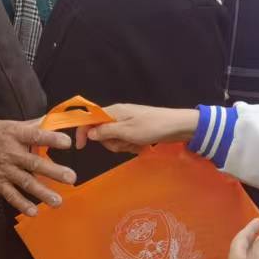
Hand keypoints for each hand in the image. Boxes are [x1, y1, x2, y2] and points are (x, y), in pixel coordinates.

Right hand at [0, 119, 75, 214]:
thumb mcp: (9, 124)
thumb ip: (31, 125)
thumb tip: (51, 119)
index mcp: (15, 135)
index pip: (35, 136)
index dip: (51, 139)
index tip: (67, 143)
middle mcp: (11, 153)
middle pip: (34, 163)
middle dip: (53, 171)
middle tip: (71, 177)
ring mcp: (5, 170)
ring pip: (26, 182)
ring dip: (43, 193)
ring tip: (58, 201)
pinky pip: (11, 195)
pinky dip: (22, 204)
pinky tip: (34, 212)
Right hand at [75, 104, 200, 153]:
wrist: (176, 126)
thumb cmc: (152, 126)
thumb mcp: (127, 131)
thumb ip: (106, 132)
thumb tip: (89, 133)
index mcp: (113, 112)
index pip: (89, 119)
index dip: (83, 131)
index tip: (82, 147)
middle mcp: (117, 116)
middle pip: (101, 132)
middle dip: (111, 142)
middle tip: (124, 143)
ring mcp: (127, 123)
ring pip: (114, 139)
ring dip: (123, 145)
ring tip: (136, 143)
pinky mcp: (135, 130)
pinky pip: (125, 141)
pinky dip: (131, 145)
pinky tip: (141, 145)